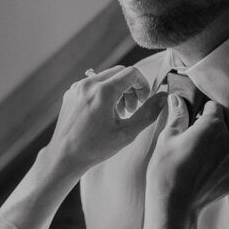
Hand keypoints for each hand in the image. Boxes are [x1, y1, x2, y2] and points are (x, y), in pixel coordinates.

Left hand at [47, 65, 166, 176]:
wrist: (64, 156)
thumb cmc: (95, 148)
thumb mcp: (127, 133)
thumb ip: (148, 113)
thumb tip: (164, 97)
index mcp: (103, 91)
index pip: (132, 73)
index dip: (143, 85)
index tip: (144, 101)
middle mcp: (88, 84)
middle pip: (119, 72)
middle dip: (131, 88)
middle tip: (132, 109)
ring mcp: (77, 87)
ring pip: (106, 77)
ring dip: (118, 90)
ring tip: (119, 113)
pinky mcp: (71, 93)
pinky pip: (93, 84)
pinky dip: (104, 93)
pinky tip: (104, 114)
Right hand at [146, 95, 228, 215]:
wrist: (173, 206)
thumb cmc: (167, 170)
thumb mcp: (167, 138)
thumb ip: (178, 116)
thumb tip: (177, 99)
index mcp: (213, 126)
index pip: (214, 107)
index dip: (201, 112)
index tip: (191, 121)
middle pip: (221, 128)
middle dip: (208, 131)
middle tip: (188, 144)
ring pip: (225, 147)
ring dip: (214, 149)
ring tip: (194, 161)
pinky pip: (227, 166)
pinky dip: (217, 167)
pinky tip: (200, 175)